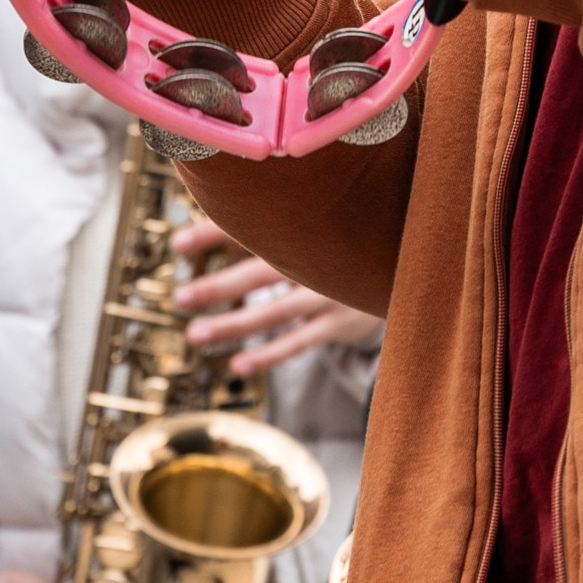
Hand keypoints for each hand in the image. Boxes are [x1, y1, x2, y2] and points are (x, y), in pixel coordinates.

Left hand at [171, 214, 385, 376]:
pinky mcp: (343, 320)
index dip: (215, 233)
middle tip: (181, 297)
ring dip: (234, 324)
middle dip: (220, 285)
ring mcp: (333, 290)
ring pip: (277, 311)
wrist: (404, 265)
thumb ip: (271, 225)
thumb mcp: (314, 227)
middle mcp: (320, 256)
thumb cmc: (342, 245)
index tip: (178, 244)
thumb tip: (215, 217)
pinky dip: (270, 354)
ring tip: (196, 334)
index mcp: (308, 225)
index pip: (256, 225)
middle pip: (263, 270)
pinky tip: (238, 365)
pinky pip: (302, 340)